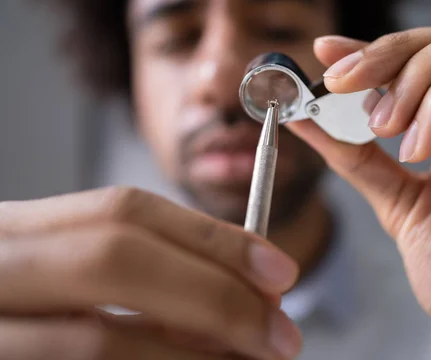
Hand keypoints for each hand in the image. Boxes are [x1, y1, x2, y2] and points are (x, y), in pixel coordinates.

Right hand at [0, 187, 301, 358]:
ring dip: (190, 353)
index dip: (212, 237)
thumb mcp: (58, 274)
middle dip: (212, 292)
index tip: (279, 269)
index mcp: (13, 232)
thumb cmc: (19, 307)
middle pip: (116, 257)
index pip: (124, 210)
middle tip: (279, 332)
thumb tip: (240, 296)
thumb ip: (138, 274)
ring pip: (97, 338)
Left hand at [288, 13, 430, 359]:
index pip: (428, 59)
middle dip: (390, 54)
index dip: (376, 48)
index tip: (327, 52)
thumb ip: (359, 157)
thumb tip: (310, 116)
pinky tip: (423, 146)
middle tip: (345, 85)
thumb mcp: (401, 206)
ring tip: (388, 128)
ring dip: (422, 74)